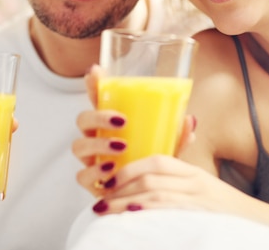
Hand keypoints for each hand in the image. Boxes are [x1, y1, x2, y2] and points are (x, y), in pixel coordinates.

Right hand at [72, 65, 196, 195]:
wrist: (149, 197)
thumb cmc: (153, 163)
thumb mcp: (168, 146)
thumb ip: (177, 134)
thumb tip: (190, 120)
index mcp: (110, 122)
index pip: (96, 98)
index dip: (92, 83)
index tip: (96, 71)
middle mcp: (95, 138)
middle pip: (83, 119)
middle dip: (98, 117)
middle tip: (122, 121)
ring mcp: (90, 160)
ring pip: (79, 146)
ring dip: (98, 145)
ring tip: (121, 146)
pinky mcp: (90, 182)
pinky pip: (82, 175)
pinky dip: (95, 172)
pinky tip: (111, 170)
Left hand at [89, 155, 243, 214]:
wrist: (259, 224)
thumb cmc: (223, 210)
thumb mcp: (202, 189)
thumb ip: (176, 181)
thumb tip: (143, 186)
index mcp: (192, 172)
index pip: (157, 161)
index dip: (130, 168)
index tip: (110, 179)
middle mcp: (195, 182)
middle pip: (150, 178)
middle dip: (120, 187)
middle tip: (100, 198)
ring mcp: (198, 200)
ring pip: (154, 194)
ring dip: (124, 202)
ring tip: (104, 209)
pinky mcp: (199, 218)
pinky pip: (168, 210)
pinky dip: (146, 210)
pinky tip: (130, 215)